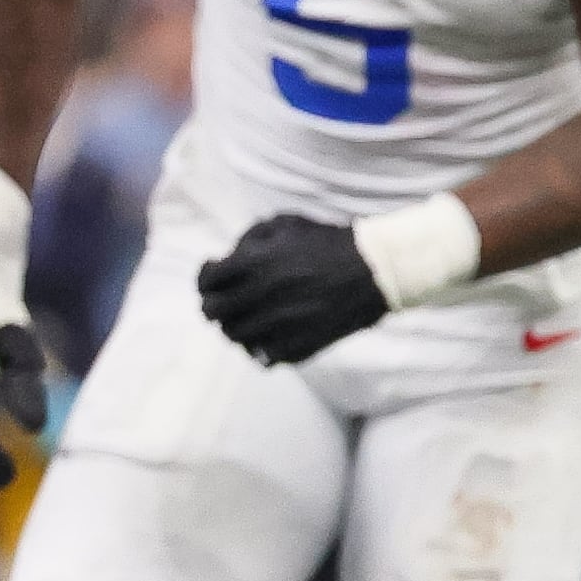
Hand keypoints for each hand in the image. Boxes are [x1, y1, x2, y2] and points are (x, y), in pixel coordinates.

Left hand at [197, 215, 388, 363]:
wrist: (376, 270)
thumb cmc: (330, 243)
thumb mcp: (286, 224)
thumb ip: (250, 239)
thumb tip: (229, 259)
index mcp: (256, 263)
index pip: (207, 280)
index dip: (204, 278)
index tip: (214, 275)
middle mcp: (262, 295)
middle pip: (213, 312)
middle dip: (213, 305)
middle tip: (222, 302)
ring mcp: (280, 324)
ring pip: (235, 337)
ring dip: (235, 327)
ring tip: (247, 320)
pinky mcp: (299, 346)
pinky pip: (263, 357)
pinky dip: (260, 349)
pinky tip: (268, 337)